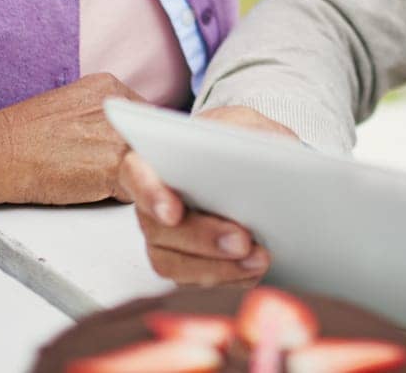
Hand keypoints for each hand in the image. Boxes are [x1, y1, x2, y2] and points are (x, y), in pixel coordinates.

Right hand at [0, 72, 145, 209]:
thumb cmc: (24, 140)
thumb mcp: (73, 112)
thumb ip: (106, 122)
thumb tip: (135, 144)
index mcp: (110, 87)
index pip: (146, 120)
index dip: (140, 143)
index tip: (129, 157)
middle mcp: (120, 105)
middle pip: (154, 140)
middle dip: (143, 160)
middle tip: (112, 174)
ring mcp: (119, 133)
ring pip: (152, 163)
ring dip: (140, 180)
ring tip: (107, 186)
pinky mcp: (114, 163)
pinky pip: (148, 183)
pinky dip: (154, 197)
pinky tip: (157, 208)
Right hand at [118, 105, 299, 285]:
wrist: (247, 167)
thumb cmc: (237, 140)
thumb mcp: (246, 124)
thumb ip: (249, 133)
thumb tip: (268, 150)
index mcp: (155, 158)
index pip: (137, 174)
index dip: (151, 194)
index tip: (173, 212)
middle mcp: (150, 202)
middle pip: (160, 229)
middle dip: (204, 238)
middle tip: (242, 241)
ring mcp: (162, 237)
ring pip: (175, 263)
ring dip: (219, 267)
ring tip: (260, 259)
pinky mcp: (182, 262)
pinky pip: (195, 281)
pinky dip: (228, 279)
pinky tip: (255, 270)